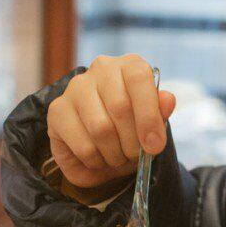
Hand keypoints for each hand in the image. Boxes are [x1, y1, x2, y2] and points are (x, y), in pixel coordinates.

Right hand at [47, 55, 176, 188]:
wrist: (101, 147)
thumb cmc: (131, 129)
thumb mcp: (152, 123)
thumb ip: (160, 112)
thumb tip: (168, 100)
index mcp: (129, 65)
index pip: (139, 78)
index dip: (149, 116)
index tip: (155, 146)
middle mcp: (101, 69)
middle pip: (120, 107)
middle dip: (132, 142)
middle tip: (134, 156)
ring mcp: (75, 88)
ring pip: (100, 128)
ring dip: (114, 154)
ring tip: (117, 157)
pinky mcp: (57, 110)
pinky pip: (83, 145)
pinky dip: (96, 161)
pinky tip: (98, 158)